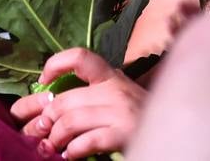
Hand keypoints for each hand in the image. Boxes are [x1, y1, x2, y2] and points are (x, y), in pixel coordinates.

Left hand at [10, 48, 146, 157]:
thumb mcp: (117, 97)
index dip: (55, 64)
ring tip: (51, 147)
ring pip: (69, 121)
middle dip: (42, 120)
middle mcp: (114, 89)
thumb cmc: (139, 116)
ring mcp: (120, 110)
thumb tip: (47, 108)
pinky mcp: (123, 132)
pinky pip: (87, 141)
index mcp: (110, 76)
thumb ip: (90, 96)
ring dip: (54, 138)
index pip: (80, 57)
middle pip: (64, 100)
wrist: (173, 130)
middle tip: (35, 133)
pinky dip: (72, 151)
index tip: (42, 81)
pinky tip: (70, 156)